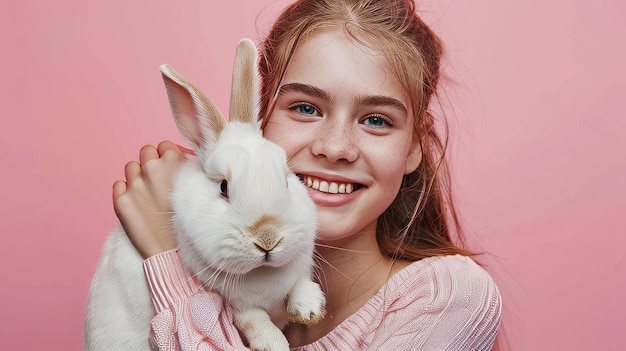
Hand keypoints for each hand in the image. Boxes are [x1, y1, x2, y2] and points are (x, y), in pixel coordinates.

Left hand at [112, 140, 193, 258]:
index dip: (169, 157)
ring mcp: (135, 185)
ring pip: (131, 167)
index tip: (172, 170)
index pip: (164, 145)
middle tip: (160, 181)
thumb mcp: (203, 188)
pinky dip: (126, 192)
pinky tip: (139, 204)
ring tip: (150, 194)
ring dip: (139, 176)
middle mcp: (152, 169)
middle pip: (146, 152)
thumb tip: (183, 155)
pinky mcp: (121, 201)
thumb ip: (192, 167)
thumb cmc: (194, 221)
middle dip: (152, 163)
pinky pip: (119, 185)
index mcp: (174, 161)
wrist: (178, 253)